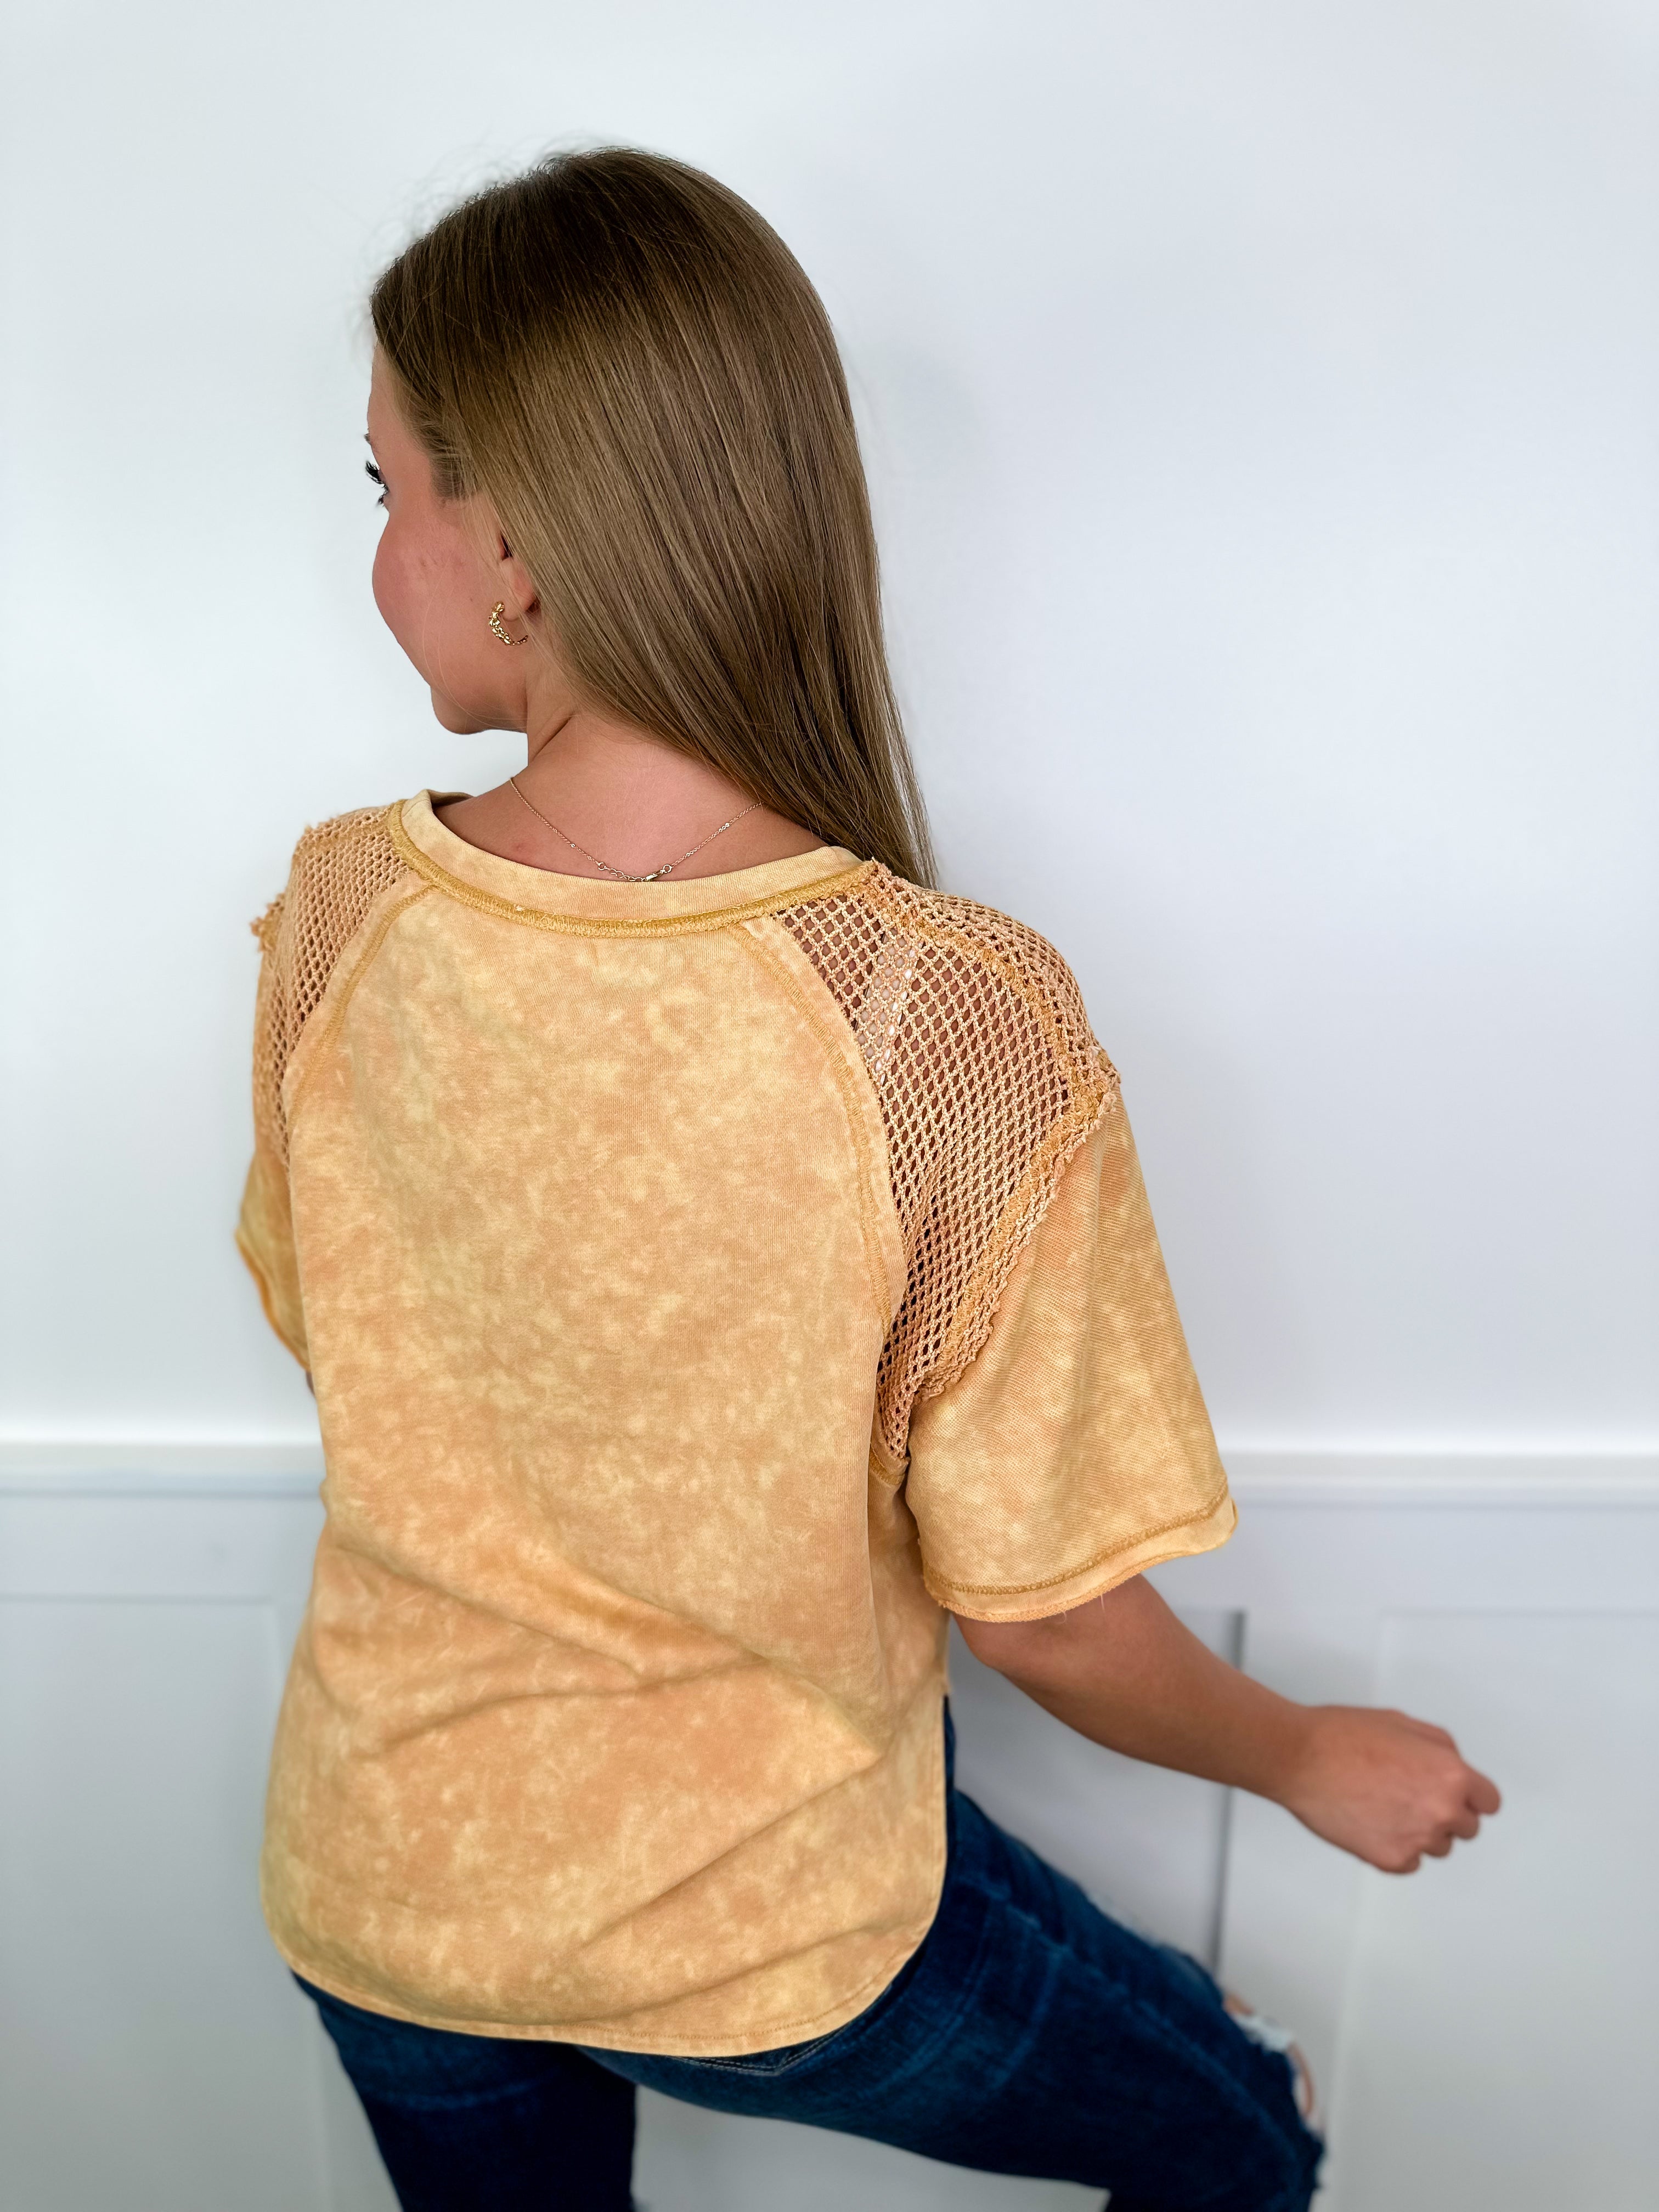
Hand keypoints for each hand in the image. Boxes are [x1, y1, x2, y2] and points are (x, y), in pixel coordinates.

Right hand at [1279, 1705, 1500, 1872]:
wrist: (1299, 1757)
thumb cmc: (1342, 1736)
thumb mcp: (1403, 1723)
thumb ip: (1440, 1748)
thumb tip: (1455, 1768)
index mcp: (1451, 1775)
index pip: (1489, 1803)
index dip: (1472, 1796)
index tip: (1461, 1797)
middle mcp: (1442, 1811)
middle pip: (1467, 1828)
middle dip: (1446, 1813)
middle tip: (1410, 1795)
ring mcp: (1417, 1839)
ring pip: (1438, 1847)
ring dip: (1421, 1831)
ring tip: (1384, 1806)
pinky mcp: (1391, 1860)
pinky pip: (1410, 1862)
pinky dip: (1396, 1847)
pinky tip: (1373, 1822)